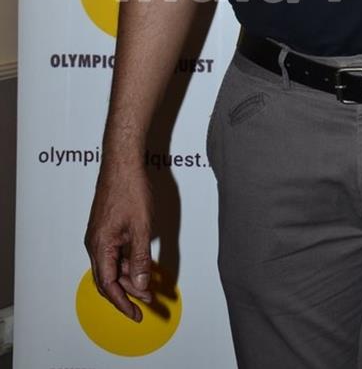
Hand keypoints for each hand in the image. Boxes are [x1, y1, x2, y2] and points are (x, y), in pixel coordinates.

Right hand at [84, 163, 153, 321]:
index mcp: (100, 246)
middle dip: (128, 294)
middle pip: (108, 279)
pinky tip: (143, 265)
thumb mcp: (141, 226)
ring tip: (151, 286)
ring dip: (130, 277)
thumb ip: (141, 258)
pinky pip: (114, 253)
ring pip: (112, 266)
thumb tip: (142, 284)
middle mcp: (95, 243)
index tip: (137, 315)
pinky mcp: (105, 227)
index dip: (123, 303)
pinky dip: (128, 262)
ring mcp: (99, 235)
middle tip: (149, 303)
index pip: (109, 286)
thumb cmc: (130, 189)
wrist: (122, 161)